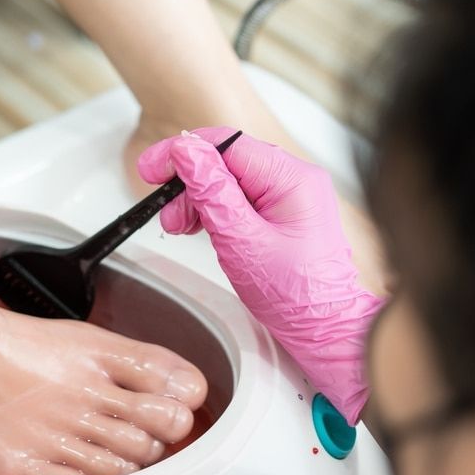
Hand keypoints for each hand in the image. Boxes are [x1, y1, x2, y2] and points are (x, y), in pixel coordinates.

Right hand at [138, 127, 382, 423]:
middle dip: (187, 183)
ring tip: (180, 226)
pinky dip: (211, 210)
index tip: (151, 169)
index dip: (182, 153)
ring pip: (227, 179)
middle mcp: (294, 180)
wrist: (323, 330)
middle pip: (224, 160)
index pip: (226, 144)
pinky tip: (198, 227)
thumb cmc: (295, 296)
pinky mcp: (280, 213)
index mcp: (292, 179)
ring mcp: (288, 196)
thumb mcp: (241, 240)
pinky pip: (237, 198)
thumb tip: (185, 151)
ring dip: (195, 198)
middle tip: (166, 213)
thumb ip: (211, 191)